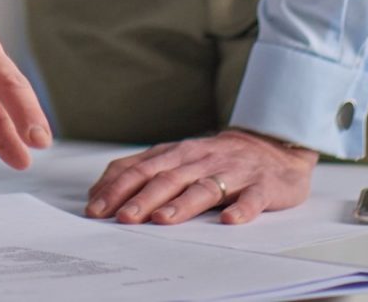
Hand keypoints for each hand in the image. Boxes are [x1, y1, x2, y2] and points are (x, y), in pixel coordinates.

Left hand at [85, 128, 318, 226]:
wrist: (271, 146)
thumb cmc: (214, 158)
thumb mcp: (175, 157)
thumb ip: (140, 170)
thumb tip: (98, 192)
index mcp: (177, 154)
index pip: (141, 169)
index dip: (117, 188)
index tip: (96, 209)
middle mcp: (201, 160)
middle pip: (167, 178)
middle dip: (143, 199)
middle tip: (122, 218)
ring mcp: (232, 172)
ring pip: (204, 188)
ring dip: (182, 204)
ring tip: (163, 219)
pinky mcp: (262, 185)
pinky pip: (252, 198)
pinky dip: (241, 209)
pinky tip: (230, 221)